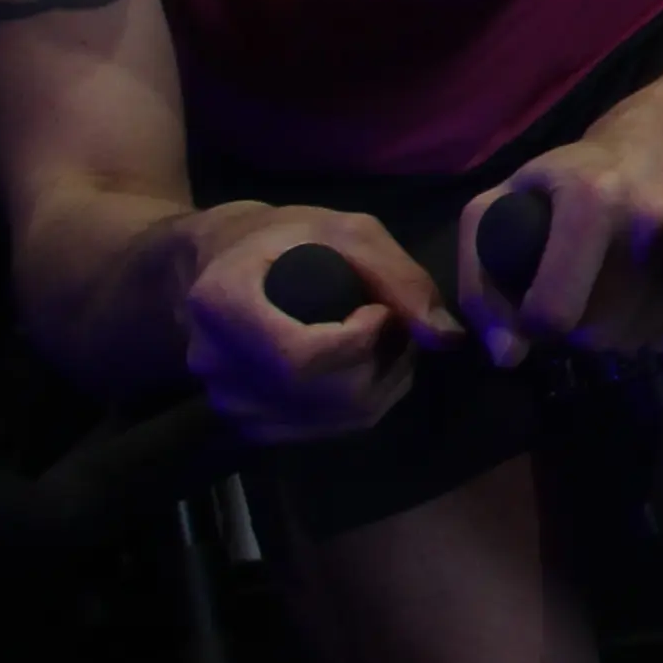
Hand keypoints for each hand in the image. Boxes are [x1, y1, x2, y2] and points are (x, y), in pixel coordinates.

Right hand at [179, 204, 454, 444]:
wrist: (222, 267)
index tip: (379, 309)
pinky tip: (364, 366)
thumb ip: (399, 279)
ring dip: (382, 382)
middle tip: (393, 322)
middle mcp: (215, 363)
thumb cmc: (288, 239)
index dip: (360, 341)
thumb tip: (447, 339)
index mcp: (222, 304)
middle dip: (385, 361)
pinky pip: (327, 430)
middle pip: (326, 394)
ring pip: (336, 417)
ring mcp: (227, 401)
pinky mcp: (248, 426)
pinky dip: (365, 402)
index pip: (300, 357)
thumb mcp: (347, 232)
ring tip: (380, 340)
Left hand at [456, 115, 662, 359]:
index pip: (552, 313)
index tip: (538, 302)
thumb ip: (484, 282)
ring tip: (613, 294)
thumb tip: (509, 356)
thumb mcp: (509, 201)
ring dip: (621, 331)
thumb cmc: (584, 171)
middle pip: (599, 333)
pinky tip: (649, 293)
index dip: (534, 322)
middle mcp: (653, 220)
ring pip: (643, 338)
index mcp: (592, 198)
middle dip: (579, 329)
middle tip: (578, 297)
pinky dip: (661, 324)